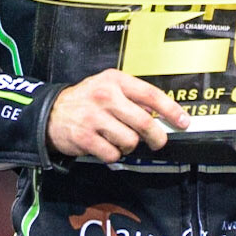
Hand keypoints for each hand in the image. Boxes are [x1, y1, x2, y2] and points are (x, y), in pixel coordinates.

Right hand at [48, 70, 188, 163]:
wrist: (51, 113)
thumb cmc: (87, 101)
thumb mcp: (107, 87)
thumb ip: (133, 97)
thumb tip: (163, 116)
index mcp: (115, 80)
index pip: (150, 94)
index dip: (171, 110)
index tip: (183, 122)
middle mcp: (105, 96)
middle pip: (144, 122)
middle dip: (156, 137)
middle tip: (157, 142)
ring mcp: (94, 117)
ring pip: (130, 141)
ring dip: (129, 146)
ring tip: (119, 140)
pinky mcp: (85, 137)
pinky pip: (113, 154)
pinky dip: (113, 154)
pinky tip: (105, 145)